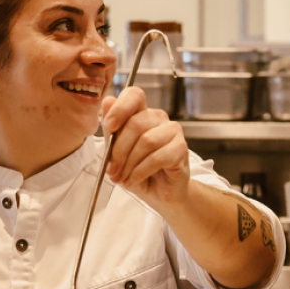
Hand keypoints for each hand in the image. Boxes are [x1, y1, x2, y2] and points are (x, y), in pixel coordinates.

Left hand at [100, 87, 189, 204]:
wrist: (159, 193)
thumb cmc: (138, 170)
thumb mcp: (117, 152)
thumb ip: (111, 129)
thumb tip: (107, 101)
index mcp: (142, 113)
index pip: (134, 95)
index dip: (120, 107)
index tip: (109, 127)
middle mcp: (159, 118)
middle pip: (135, 123)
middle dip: (118, 151)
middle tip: (111, 170)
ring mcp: (173, 131)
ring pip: (146, 141)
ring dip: (129, 164)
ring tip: (123, 178)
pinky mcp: (181, 148)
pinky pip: (158, 157)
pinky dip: (141, 171)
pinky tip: (134, 179)